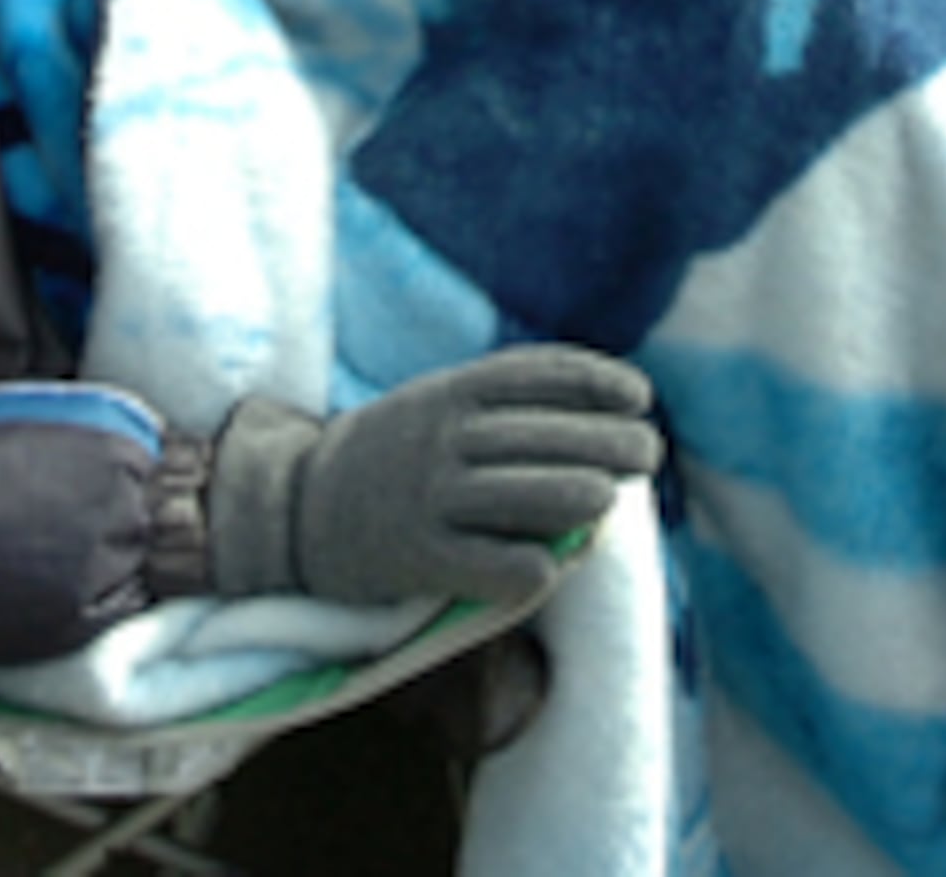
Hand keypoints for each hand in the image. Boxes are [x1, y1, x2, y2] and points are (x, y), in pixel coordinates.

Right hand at [206, 346, 662, 606]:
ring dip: (583, 496)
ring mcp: (430, 499)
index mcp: (448, 392)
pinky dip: (533, 568)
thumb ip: (501, 402)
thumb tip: (601, 414)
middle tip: (647, 452)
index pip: (537, 376)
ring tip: (609, 498)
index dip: (596, 381)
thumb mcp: (435, 403)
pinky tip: (552, 567)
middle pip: (545, 437)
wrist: (297, 509)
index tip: (639, 395)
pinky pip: (494, 568)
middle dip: (608, 442)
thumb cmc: (393, 454)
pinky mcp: (420, 559)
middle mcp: (441, 439)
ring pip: (529, 497)